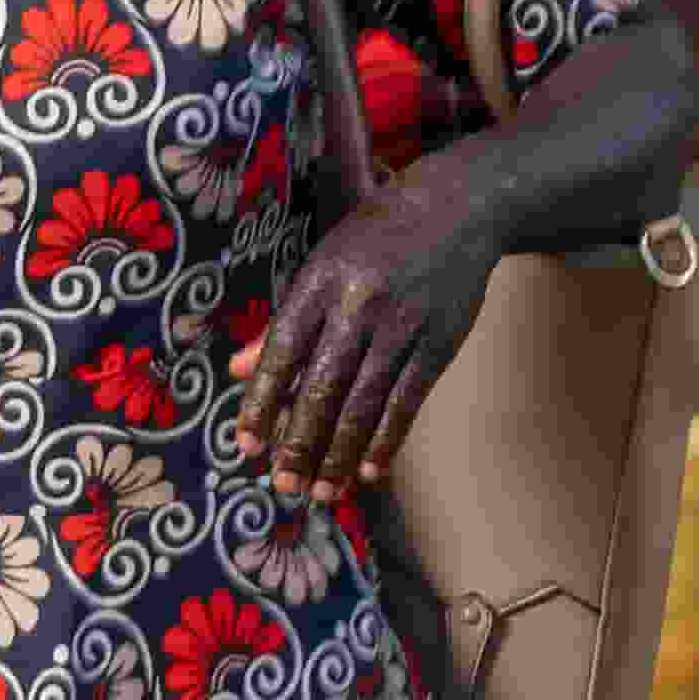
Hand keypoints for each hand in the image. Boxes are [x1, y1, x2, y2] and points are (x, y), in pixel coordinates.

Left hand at [228, 159, 518, 505]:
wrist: (458, 206)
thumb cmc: (375, 239)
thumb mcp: (321, 265)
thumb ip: (285, 322)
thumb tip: (241, 370)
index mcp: (321, 282)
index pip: (282, 352)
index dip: (261, 403)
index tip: (245, 445)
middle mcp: (360, 304)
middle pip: (323, 386)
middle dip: (299, 441)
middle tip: (282, 485)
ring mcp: (403, 325)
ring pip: (366, 402)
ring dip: (341, 453)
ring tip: (322, 493)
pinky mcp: (439, 342)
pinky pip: (408, 401)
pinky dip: (388, 440)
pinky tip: (370, 471)